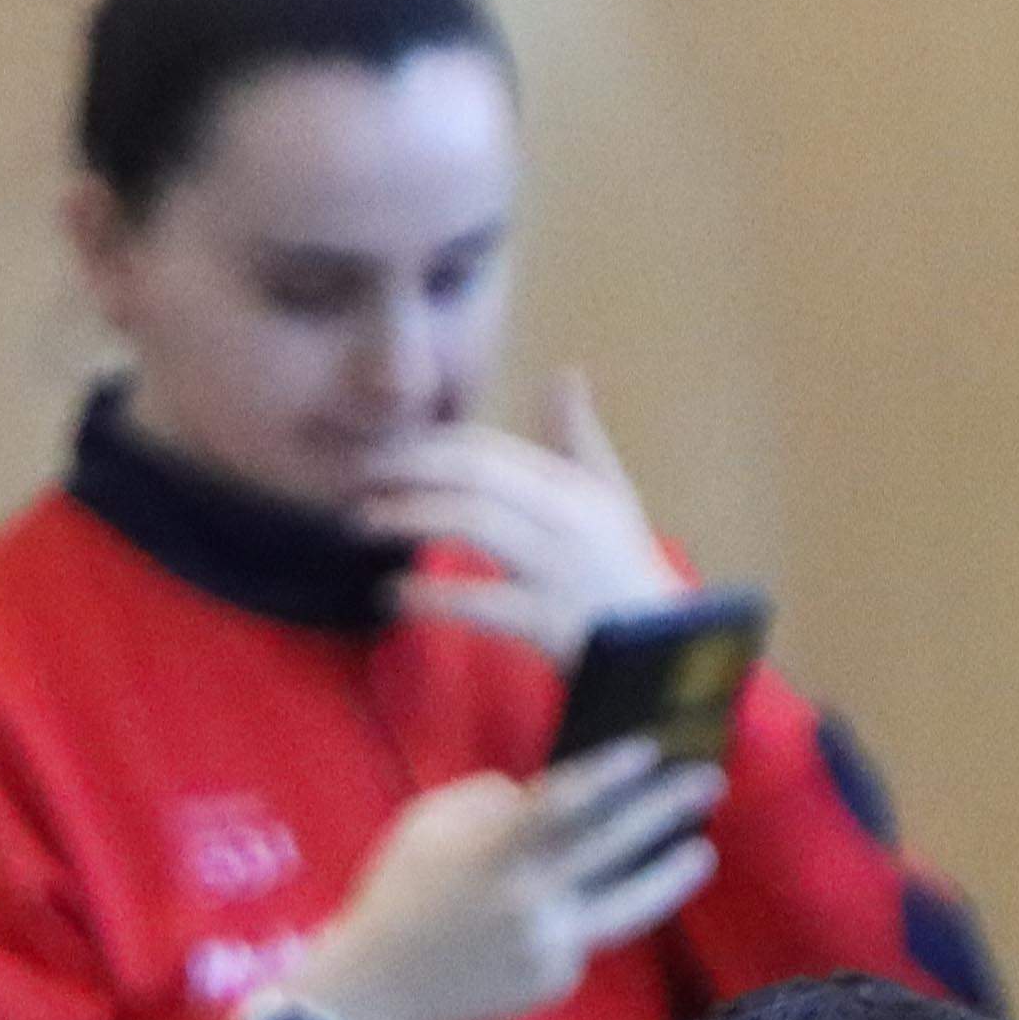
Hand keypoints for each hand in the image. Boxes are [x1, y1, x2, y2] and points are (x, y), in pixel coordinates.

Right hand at [295, 739, 724, 1019]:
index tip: (651, 749)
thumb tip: (555, 792)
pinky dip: (585, 918)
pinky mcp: (555, 981)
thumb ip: (491, 800)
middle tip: (709, 781)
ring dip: (670, 876)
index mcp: (491, 850)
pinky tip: (580, 908)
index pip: (565, 802)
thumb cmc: (402, 891)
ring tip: (701, 852)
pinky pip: (582, 937)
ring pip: (626, 907)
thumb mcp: (428, 825)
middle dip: (666, 809)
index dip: (611, 773)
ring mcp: (546, 944)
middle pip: (613, 846)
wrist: (378, 988)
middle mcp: (527, 898)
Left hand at [372, 375, 680, 667]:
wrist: (661, 646)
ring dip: (412, 515)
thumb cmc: (623, 565)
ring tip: (363, 522)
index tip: (381, 451)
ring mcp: (557, 570)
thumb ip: (577, 436)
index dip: (427, 446)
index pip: (488, 450)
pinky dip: (433, 596)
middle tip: (357, 476)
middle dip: (410, 467)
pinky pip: (483, 603)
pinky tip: (395, 593)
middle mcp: (566, 518)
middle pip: (478, 474)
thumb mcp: (609, 493)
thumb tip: (564, 373)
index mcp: (571, 486)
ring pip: (478, 524)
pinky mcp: (548, 623)